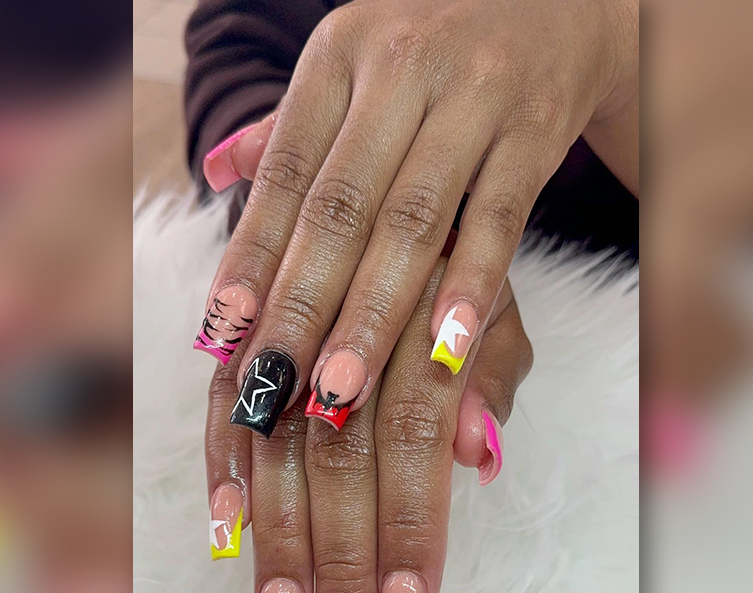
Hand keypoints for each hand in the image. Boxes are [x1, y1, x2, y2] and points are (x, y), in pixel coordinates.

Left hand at [193, 0, 635, 437]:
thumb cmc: (434, 45)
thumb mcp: (352, 63)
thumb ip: (289, 127)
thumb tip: (217, 174)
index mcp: (339, 56)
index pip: (286, 171)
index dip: (253, 252)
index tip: (225, 327)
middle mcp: (399, 70)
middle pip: (342, 208)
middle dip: (305, 304)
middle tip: (276, 382)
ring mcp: (473, 99)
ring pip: (414, 222)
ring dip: (374, 313)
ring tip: (342, 387)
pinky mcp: (535, 131)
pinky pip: (500, 219)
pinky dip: (472, 286)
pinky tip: (445, 349)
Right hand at [203, 260, 531, 592]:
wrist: (384, 169)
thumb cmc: (452, 266)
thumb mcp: (496, 308)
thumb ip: (491, 375)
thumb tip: (477, 456)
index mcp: (424, 311)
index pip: (415, 435)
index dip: (412, 523)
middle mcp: (347, 316)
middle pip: (337, 452)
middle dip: (337, 555)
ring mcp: (286, 321)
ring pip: (275, 440)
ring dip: (275, 536)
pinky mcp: (241, 326)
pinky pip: (221, 398)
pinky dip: (222, 466)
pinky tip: (223, 533)